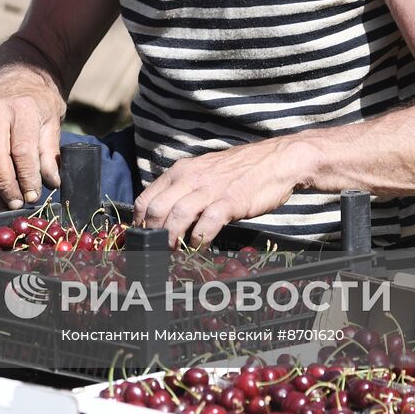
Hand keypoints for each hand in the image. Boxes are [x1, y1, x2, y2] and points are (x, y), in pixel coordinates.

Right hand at [0, 91, 62, 213]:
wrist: (15, 77)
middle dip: (5, 186)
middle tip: (16, 205)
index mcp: (21, 109)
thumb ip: (50, 152)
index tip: (33, 197)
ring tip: (0, 210)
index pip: (21, 149)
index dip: (27, 177)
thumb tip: (52, 182)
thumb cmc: (38, 102)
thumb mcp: (52, 121)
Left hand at [132, 138, 313, 248]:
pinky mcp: (230, 201)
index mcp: (180, 171)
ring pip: (177, 216)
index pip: (146, 197)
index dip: (138, 222)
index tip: (139, 239)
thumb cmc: (238, 171)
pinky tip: (197, 248)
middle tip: (153, 250)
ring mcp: (210, 189)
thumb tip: (165, 218)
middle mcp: (190, 177)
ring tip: (171, 252)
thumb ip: (184, 190)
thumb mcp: (203, 173)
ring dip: (170, 239)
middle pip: (157, 209)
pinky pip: (206, 224)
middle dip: (151, 234)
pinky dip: (198, 240)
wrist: (276, 160)